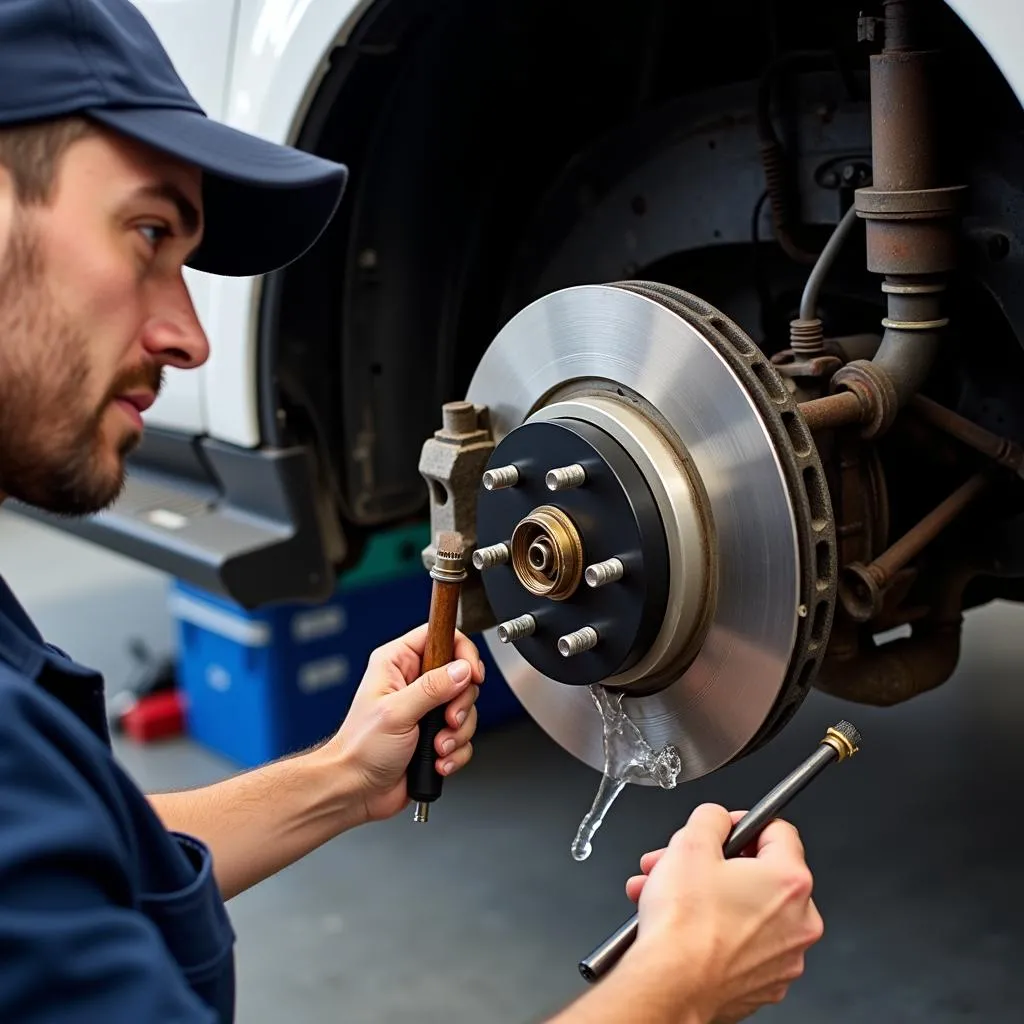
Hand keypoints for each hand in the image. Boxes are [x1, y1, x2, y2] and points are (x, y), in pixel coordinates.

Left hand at [325, 623, 485, 822]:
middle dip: (461, 704)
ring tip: (437, 747)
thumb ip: (432, 688)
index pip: (441, 637)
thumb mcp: (396, 712)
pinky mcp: (436, 735)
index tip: (473, 674)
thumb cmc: (360, 749)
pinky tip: (437, 762)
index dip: (463, 652)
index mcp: (398, 663)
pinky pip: (463, 737)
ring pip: (466, 709)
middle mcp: (414, 682)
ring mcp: (426, 710)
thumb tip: (462, 670)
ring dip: (457, 733)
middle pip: (462, 675)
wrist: (356, 791)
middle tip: (447, 720)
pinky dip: (456, 752)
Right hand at [624, 804, 823, 1023]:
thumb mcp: (689, 843)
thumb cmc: (683, 926)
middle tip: (679, 864)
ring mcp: (784, 958)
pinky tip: (680, 927)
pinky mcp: (764, 984)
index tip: (721, 829)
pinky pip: (742, 944)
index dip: (741, 823)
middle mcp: (798, 922)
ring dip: (706, 896)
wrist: (670, 987)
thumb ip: (711, 818)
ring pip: (745, 909)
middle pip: (757, 873)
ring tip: (664, 895)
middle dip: (711, 864)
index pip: (777, 830)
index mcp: (790, 881)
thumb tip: (717, 819)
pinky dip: (715, 932)